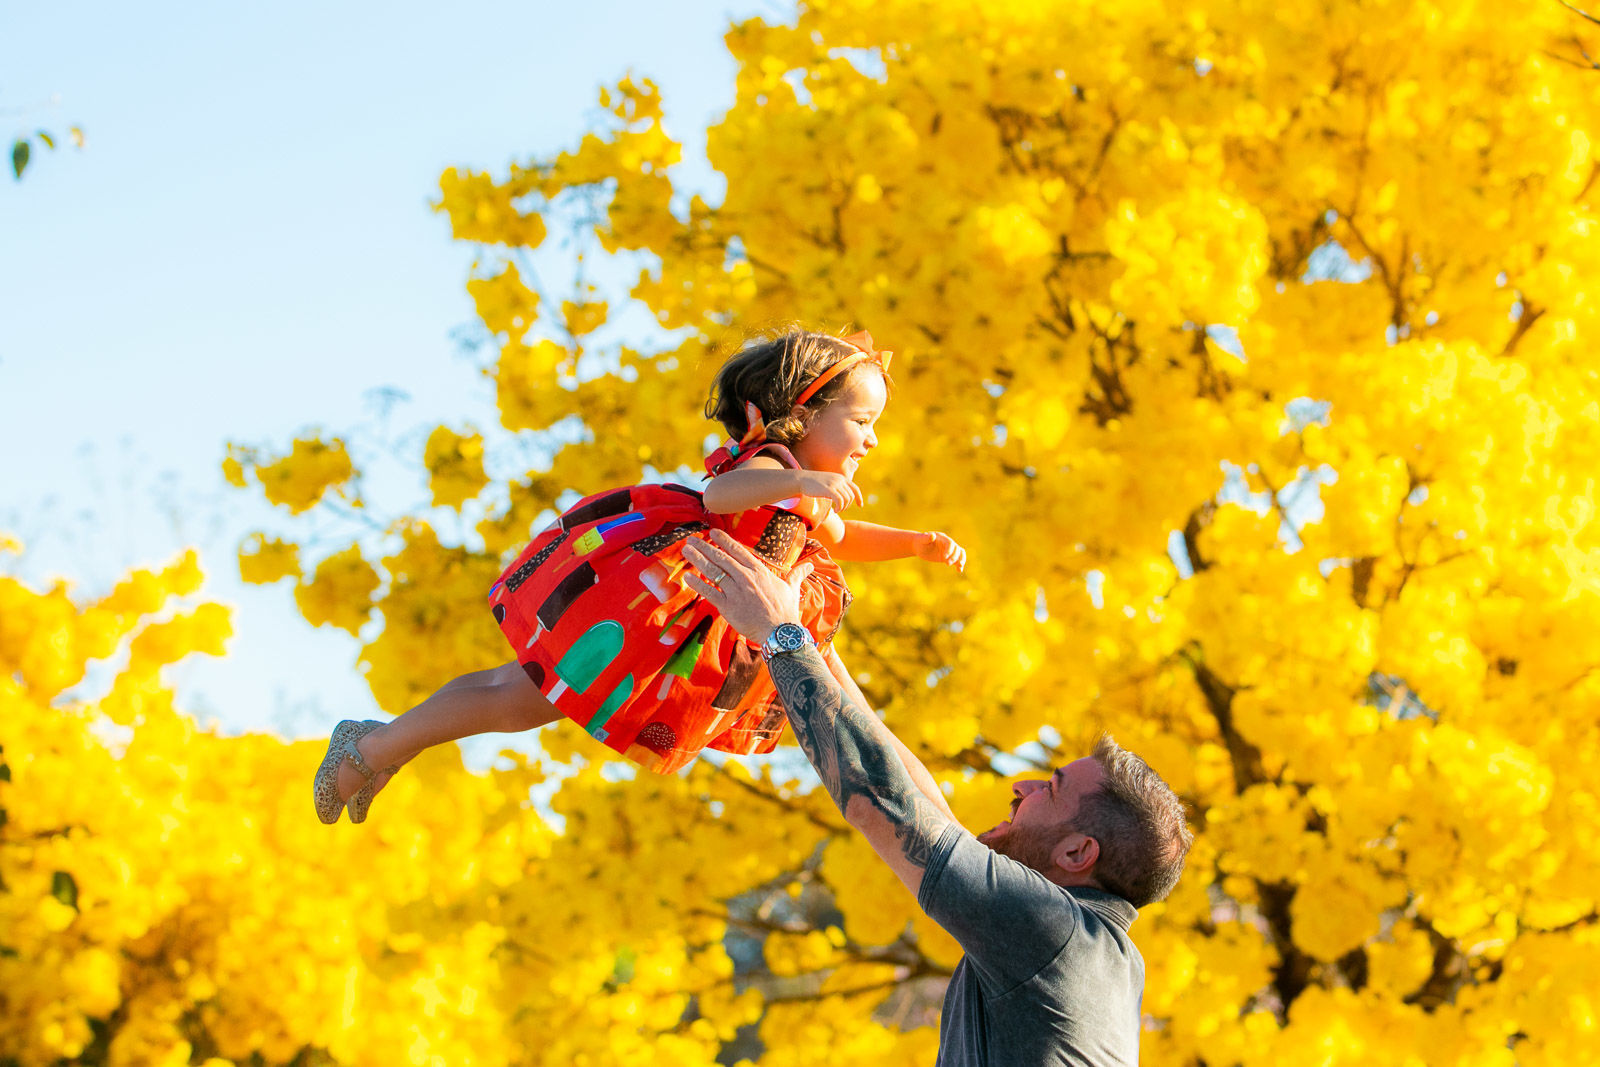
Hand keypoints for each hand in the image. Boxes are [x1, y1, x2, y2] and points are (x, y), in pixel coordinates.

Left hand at [683, 530, 813, 642]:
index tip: (713, 532)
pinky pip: (709, 592)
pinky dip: (697, 584)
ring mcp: (736, 591)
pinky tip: (687, 577)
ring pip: (713, 571)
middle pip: (721, 558)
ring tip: (686, 550)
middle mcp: (746, 578)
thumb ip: (797, 574)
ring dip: (698, 559)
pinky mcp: (728, 607)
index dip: (724, 541)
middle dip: (705, 547)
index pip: (738, 551)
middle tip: (692, 538)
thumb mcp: (792, 588)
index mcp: (759, 571)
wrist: (780, 632)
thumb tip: (809, 565)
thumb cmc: (786, 611)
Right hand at [794, 470, 862, 510]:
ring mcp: (835, 484)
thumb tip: (842, 499)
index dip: (859, 498)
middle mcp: (840, 480)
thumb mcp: (828, 484)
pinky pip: (840, 501)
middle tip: (840, 510)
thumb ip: (836, 488)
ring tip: (836, 510)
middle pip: (851, 496)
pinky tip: (834, 510)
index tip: (860, 505)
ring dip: (843, 508)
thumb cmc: (813, 484)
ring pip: (846, 499)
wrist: (802, 479)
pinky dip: (839, 508)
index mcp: (841, 478)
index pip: (855, 488)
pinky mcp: (829, 489)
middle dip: (848, 505)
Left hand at [914, 531, 966, 571]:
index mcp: (942, 538)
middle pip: (956, 548)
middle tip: (947, 564)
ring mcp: (949, 550)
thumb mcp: (921, 540)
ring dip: (961, 560)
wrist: (919, 546)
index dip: (949, 550)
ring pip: (959, 553)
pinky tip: (959, 570)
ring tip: (959, 566)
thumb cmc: (920, 541)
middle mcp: (947, 543)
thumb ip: (927, 538)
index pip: (950, 543)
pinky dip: (959, 565)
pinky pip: (956, 560)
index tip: (944, 558)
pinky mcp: (948, 557)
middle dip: (954, 556)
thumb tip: (932, 535)